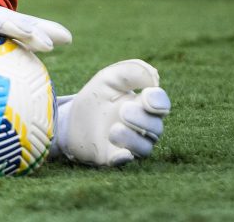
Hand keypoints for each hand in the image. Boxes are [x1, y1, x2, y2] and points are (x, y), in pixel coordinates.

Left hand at [52, 59, 170, 165]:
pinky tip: (121, 154)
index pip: (161, 104)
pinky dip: (125, 158)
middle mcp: (143, 127)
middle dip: (142, 119)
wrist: (71, 118)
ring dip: (132, 138)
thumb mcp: (108, 78)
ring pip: (145, 147)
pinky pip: (126, 162)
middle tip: (123, 110)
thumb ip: (130, 72)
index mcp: (144, 105)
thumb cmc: (97, 97)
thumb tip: (154, 77)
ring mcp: (130, 144)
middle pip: (156, 127)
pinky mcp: (114, 157)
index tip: (147, 96)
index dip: (159, 101)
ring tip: (113, 129)